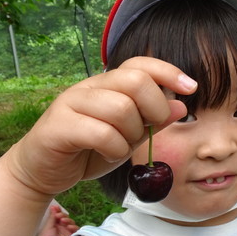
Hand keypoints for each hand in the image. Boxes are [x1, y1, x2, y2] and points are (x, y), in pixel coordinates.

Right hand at [2, 57, 196, 198]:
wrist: (44, 170)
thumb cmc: (90, 149)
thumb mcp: (130, 136)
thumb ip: (153, 120)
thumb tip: (181, 105)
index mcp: (109, 84)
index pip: (140, 65)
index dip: (168, 72)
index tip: (191, 87)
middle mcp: (90, 87)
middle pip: (135, 81)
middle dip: (154, 109)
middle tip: (147, 129)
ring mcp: (72, 102)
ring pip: (121, 108)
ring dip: (131, 134)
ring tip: (120, 146)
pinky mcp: (59, 125)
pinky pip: (101, 133)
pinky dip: (113, 150)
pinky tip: (107, 155)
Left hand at [34, 205, 78, 235]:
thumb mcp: (47, 228)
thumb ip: (52, 218)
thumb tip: (53, 207)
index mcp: (54, 226)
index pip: (58, 216)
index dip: (58, 211)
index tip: (55, 207)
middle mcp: (61, 229)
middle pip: (66, 218)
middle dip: (63, 215)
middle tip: (58, 216)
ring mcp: (67, 233)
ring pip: (72, 223)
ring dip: (68, 220)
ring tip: (63, 221)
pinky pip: (76, 230)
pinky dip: (74, 227)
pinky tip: (69, 227)